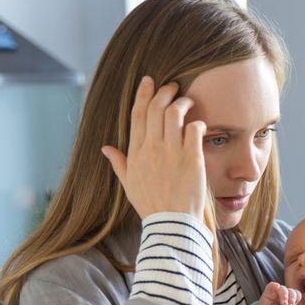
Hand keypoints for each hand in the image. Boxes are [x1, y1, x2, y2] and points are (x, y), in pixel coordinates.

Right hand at [101, 77, 207, 220]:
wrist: (171, 224)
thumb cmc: (151, 205)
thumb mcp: (129, 184)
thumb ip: (119, 163)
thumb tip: (105, 148)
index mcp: (136, 153)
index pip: (138, 115)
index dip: (143, 94)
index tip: (149, 80)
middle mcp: (152, 149)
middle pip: (156, 109)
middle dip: (165, 92)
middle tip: (173, 87)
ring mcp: (172, 153)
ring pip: (174, 114)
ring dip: (182, 102)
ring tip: (188, 102)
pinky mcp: (192, 159)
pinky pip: (194, 129)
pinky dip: (197, 122)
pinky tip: (199, 124)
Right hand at [243, 282, 300, 304]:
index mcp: (290, 299)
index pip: (297, 295)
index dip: (296, 298)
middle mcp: (284, 294)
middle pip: (291, 291)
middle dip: (291, 297)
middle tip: (287, 304)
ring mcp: (276, 291)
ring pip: (283, 288)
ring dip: (284, 294)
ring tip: (283, 303)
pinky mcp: (268, 291)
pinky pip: (272, 285)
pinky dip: (274, 285)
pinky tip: (276, 287)